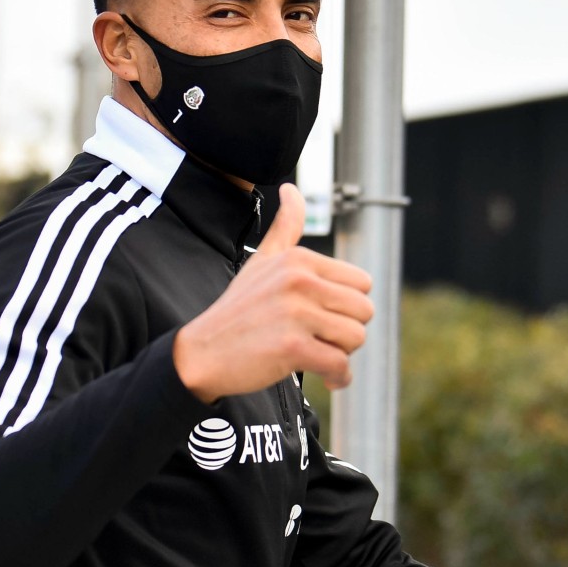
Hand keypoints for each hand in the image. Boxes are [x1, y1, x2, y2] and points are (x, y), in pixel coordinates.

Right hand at [172, 182, 374, 400]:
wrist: (203, 351)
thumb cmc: (237, 310)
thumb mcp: (262, 261)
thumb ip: (285, 227)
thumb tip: (291, 188)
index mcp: (299, 260)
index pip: (361, 283)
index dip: (347, 305)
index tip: (326, 317)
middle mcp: (300, 282)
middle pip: (364, 311)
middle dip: (348, 331)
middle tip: (324, 340)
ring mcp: (296, 314)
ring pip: (356, 338)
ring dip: (344, 354)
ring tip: (322, 357)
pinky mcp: (293, 348)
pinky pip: (339, 364)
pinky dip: (338, 376)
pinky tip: (326, 377)